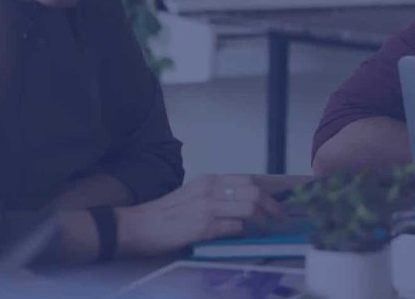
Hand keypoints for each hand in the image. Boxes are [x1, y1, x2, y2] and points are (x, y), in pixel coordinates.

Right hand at [117, 174, 284, 256]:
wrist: (136, 226)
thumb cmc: (164, 215)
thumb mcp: (193, 195)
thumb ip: (217, 196)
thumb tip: (243, 205)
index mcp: (209, 180)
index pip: (248, 180)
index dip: (267, 192)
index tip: (277, 202)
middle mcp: (210, 189)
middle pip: (254, 192)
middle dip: (272, 206)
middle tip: (278, 217)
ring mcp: (207, 207)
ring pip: (249, 207)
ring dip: (261, 220)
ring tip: (264, 228)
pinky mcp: (203, 226)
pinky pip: (235, 227)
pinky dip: (243, 231)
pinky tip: (242, 235)